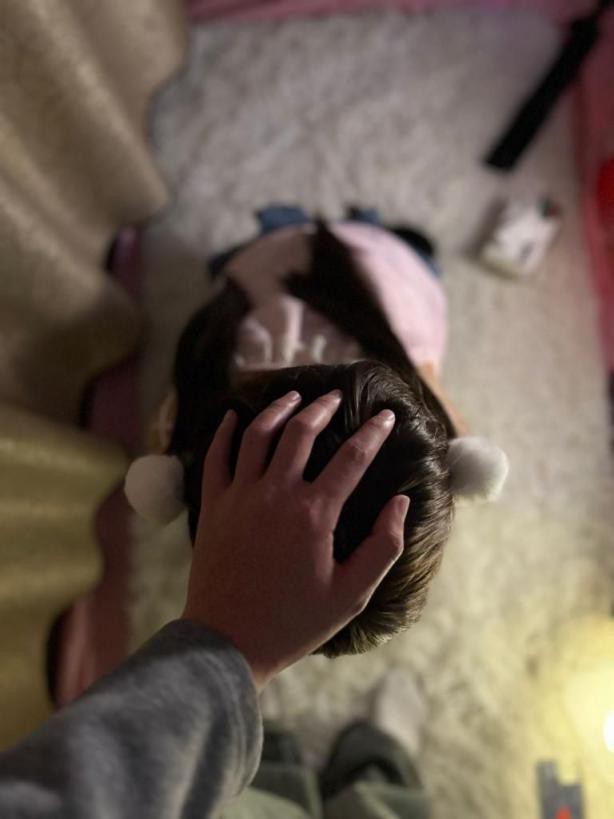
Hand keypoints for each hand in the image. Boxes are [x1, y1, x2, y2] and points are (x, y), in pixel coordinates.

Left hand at [183, 390, 408, 690]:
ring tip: (295, 396)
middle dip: (322, 407)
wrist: (227, 642)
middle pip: (302, 432)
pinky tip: (234, 416)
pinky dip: (225, 432)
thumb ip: (383, 546)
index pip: (353, 458)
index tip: (386, 415)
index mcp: (315, 514)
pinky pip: (216, 457)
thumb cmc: (294, 622)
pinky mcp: (214, 506)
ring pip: (258, 435)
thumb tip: (401, 503)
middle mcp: (276, 495)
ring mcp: (240, 497)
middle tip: (336, 396)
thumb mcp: (351, 594)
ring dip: (279, 410)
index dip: (374, 432)